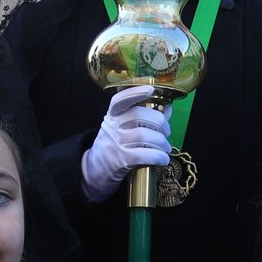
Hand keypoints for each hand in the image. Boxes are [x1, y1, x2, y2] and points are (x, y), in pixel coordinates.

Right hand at [80, 86, 172, 201]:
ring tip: (166, 149)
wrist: (94, 172)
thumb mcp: (123, 130)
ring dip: (162, 143)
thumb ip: (144, 119)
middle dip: (160, 123)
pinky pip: (144, 154)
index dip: (135, 93)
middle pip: (139, 115)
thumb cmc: (115, 147)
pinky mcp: (120, 160)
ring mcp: (115, 143)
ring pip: (145, 135)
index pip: (119, 100)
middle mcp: (112, 127)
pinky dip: (158, 156)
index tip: (150, 89)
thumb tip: (167, 109)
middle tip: (167, 133)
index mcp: (112, 116)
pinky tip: (163, 159)